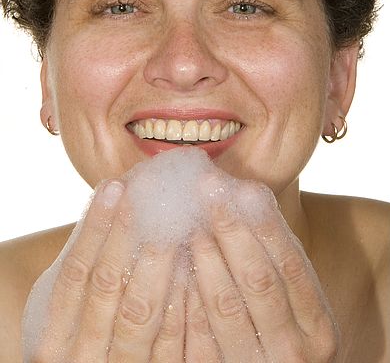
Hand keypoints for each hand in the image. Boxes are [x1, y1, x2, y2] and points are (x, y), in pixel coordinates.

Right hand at [26, 180, 186, 362]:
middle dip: (126, 233)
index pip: (74, 274)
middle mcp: (83, 356)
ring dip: (158, 258)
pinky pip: (173, 338)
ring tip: (174, 215)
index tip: (112, 187)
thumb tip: (114, 206)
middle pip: (107, 285)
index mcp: (54, 339)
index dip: (94, 228)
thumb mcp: (72, 318)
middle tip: (145, 189)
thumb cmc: (85, 343)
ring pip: (141, 309)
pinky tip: (193, 261)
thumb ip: (88, 278)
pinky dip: (183, 298)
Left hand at [185, 183, 339, 362]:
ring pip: (227, 306)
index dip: (263, 223)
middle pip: (258, 280)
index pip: (290, 264)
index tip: (239, 187)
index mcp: (319, 327)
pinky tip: (177, 264)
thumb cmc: (283, 328)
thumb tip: (247, 191)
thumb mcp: (295, 301)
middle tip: (207, 191)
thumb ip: (278, 258)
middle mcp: (296, 352)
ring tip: (190, 223)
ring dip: (205, 259)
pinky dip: (188, 298)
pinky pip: (200, 337)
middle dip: (230, 230)